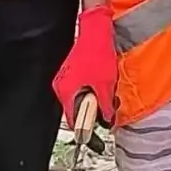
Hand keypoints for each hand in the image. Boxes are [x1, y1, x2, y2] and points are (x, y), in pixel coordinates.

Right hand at [51, 5, 118, 134]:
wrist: (95, 29)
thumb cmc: (97, 53)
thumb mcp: (106, 84)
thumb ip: (105, 106)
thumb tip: (107, 120)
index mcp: (67, 92)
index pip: (74, 121)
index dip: (86, 132)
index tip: (97, 142)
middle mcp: (62, 87)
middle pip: (77, 111)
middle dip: (93, 114)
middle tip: (108, 114)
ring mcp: (66, 79)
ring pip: (80, 100)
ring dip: (94, 102)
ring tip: (109, 96)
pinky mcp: (72, 72)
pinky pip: (81, 89)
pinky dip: (92, 92)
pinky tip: (104, 86)